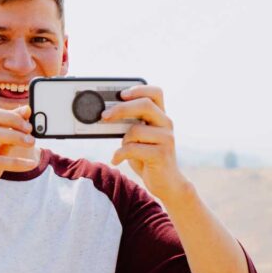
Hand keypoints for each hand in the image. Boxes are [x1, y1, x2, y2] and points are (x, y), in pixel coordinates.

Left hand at [99, 85, 191, 203]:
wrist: (166, 183)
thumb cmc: (148, 158)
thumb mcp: (138, 138)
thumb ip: (130, 125)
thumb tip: (106, 115)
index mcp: (160, 116)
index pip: (155, 92)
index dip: (139, 89)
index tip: (121, 94)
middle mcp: (166, 124)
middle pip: (145, 105)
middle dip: (121, 108)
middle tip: (104, 116)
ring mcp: (166, 139)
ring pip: (136, 130)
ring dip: (123, 140)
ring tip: (122, 150)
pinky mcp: (162, 154)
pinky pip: (133, 149)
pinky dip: (120, 154)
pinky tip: (116, 159)